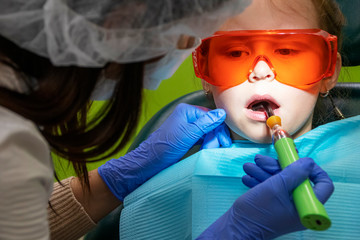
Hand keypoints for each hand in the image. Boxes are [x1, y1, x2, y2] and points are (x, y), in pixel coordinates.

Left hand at [98, 103, 230, 200]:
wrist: (151, 162)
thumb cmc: (167, 147)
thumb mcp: (189, 134)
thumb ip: (206, 123)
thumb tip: (222, 113)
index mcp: (187, 111)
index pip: (211, 116)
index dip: (219, 129)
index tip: (224, 142)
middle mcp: (187, 117)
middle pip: (210, 124)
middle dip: (215, 136)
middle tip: (219, 148)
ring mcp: (187, 128)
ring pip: (207, 132)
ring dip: (211, 142)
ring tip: (211, 151)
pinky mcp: (187, 138)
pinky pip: (202, 138)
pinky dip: (206, 144)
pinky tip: (208, 150)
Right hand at [197, 157, 333, 239]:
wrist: (237, 227)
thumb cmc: (258, 210)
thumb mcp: (276, 186)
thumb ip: (295, 172)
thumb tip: (309, 162)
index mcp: (308, 207)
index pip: (323, 185)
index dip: (313, 169)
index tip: (297, 159)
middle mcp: (300, 207)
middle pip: (297, 180)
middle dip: (277, 167)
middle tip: (260, 160)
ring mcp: (287, 207)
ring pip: (282, 183)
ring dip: (264, 172)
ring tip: (249, 166)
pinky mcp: (275, 206)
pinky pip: (274, 189)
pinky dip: (262, 181)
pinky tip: (249, 176)